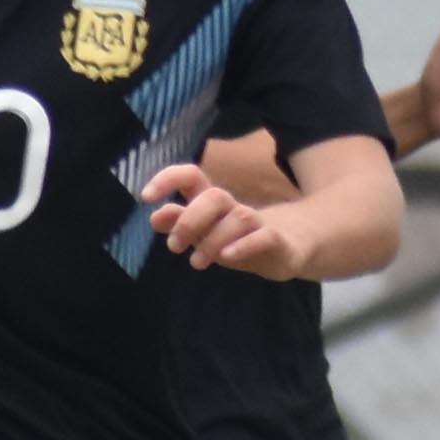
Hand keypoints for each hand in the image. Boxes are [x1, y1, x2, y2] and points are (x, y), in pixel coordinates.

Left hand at [145, 163, 306, 276]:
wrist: (293, 246)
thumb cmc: (241, 239)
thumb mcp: (208, 233)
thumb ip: (183, 223)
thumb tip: (155, 217)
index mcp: (214, 202)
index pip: (190, 176)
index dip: (167, 180)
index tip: (146, 197)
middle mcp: (234, 208)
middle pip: (213, 196)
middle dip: (189, 220)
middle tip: (174, 246)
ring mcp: (258, 222)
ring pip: (237, 217)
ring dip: (212, 239)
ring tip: (197, 262)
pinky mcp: (276, 241)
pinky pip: (262, 237)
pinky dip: (243, 246)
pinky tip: (227, 257)